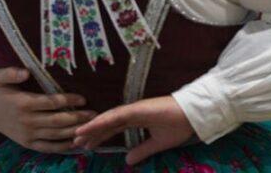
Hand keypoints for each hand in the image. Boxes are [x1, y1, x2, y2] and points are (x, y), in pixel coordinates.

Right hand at [0, 68, 96, 153]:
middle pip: (57, 121)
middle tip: (95, 114)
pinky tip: (77, 142)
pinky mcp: (28, 144)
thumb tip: (26, 72)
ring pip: (55, 135)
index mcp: (23, 104)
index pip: (50, 103)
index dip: (68, 101)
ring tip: (91, 127)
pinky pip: (48, 147)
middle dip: (77, 118)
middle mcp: (27, 121)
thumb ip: (11, 72)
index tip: (83, 98)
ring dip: (74, 132)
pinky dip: (63, 146)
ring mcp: (28, 135)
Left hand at [73, 95, 192, 163]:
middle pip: (107, 123)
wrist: (193, 114)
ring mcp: (135, 109)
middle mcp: (133, 113)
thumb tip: (128, 161)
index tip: (87, 145)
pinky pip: (117, 116)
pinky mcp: (138, 109)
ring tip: (78, 135)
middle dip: (92, 133)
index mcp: (138, 119)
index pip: (114, 127)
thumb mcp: (158, 143)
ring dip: (93, 127)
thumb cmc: (179, 125)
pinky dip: (102, 121)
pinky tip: (91, 127)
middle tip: (76, 142)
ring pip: (109, 118)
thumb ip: (143, 150)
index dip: (100, 135)